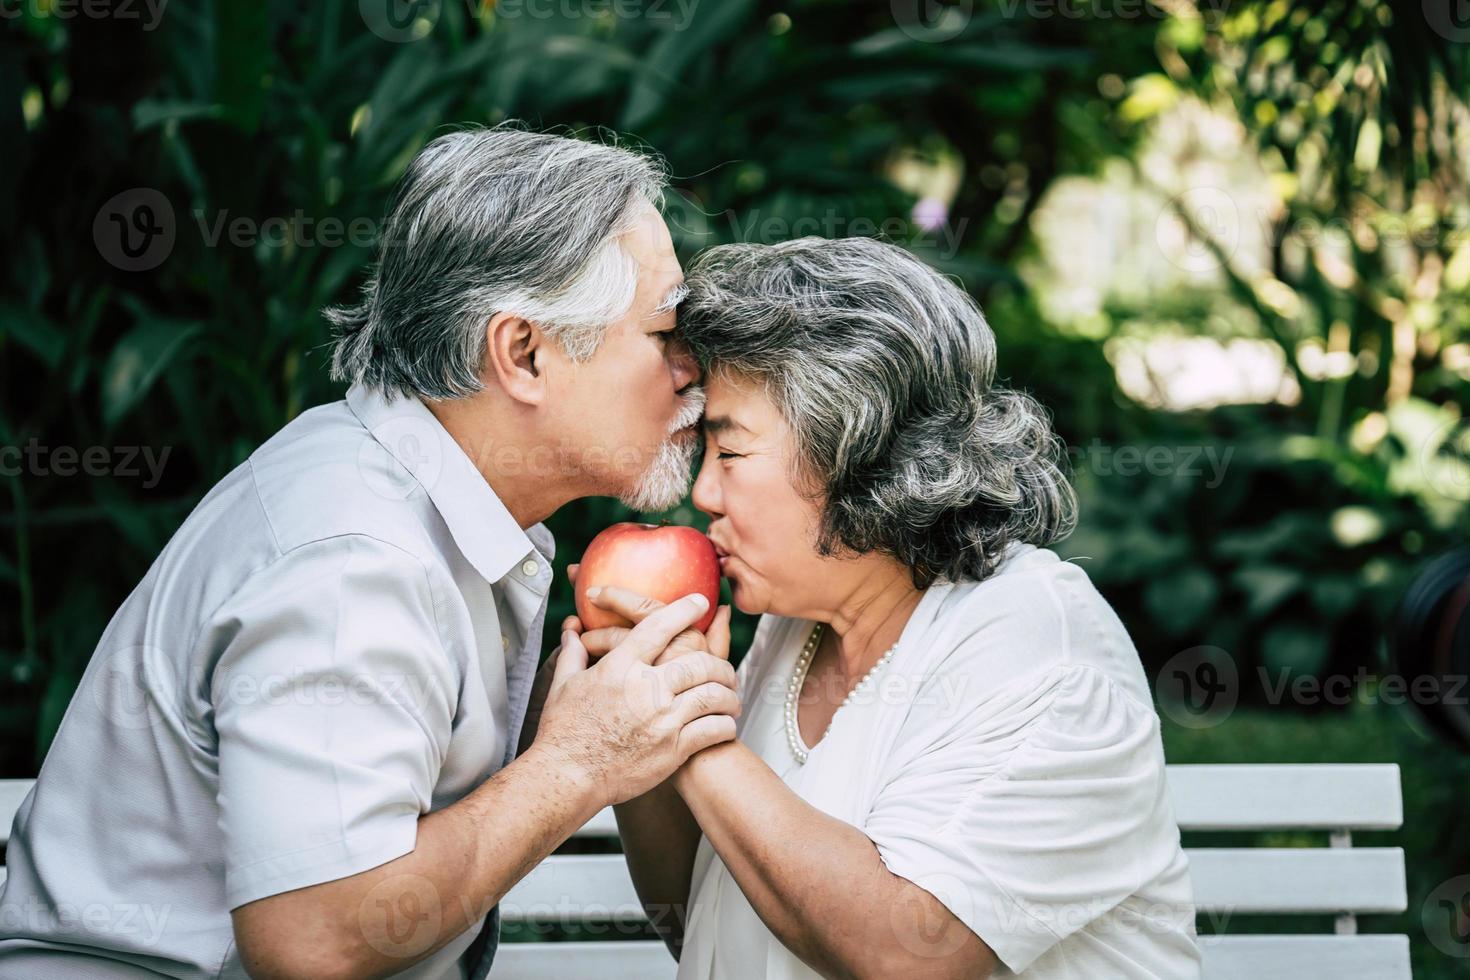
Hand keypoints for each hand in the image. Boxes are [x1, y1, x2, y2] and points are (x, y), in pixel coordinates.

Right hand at [532, 592, 739, 807]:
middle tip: (725, 669)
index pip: (658, 628)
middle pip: (698, 663)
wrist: (568, 777)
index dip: (682, 611)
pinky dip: (725, 725)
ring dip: (728, 695)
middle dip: (719, 664)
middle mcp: (645, 690)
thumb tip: (572, 630)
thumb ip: (574, 654)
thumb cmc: (563, 732)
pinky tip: (725, 724)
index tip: (699, 602)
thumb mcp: (564, 685)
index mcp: (620, 669)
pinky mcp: (672, 749)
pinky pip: (712, 730)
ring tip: (732, 698)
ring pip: (712, 696)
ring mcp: (662, 720)